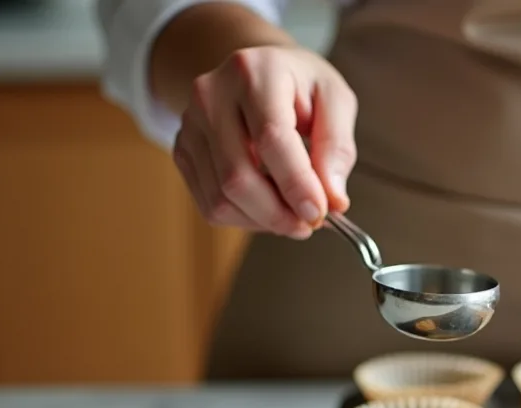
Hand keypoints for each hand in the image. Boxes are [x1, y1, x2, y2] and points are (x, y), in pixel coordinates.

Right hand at [171, 44, 355, 238]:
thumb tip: (333, 200)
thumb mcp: (335, 101)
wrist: (258, 72)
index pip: (271, 138)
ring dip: (264, 220)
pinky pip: (210, 205)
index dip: (296, 184)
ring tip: (293, 214)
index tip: (320, 213)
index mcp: (254, 72)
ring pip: (221, 198)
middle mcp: (211, 95)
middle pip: (237, 176)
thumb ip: (337, 147)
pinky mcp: (183, 150)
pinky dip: (244, 219)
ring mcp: (190, 124)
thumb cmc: (301, 87)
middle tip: (309, 223)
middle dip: (279, 213)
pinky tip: (268, 207)